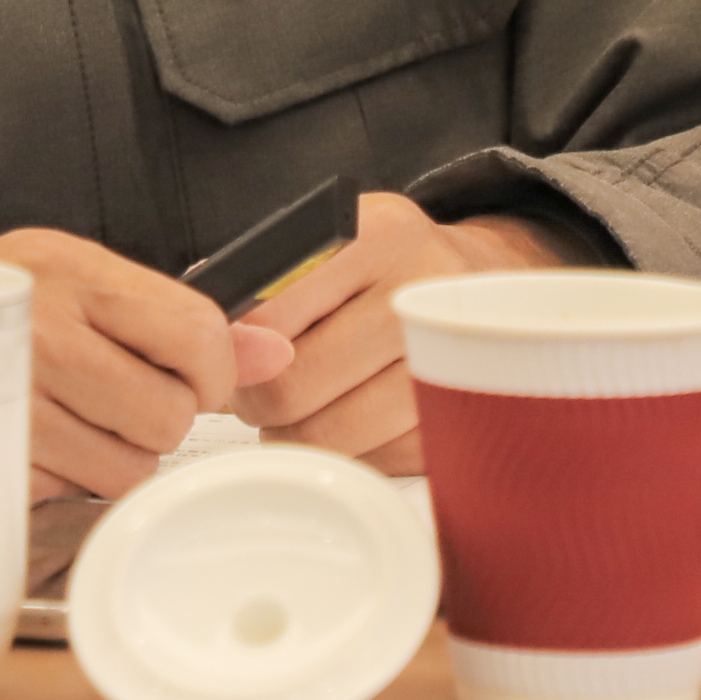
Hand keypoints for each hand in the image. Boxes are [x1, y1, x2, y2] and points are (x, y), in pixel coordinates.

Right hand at [0, 227, 292, 499]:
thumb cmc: (5, 305)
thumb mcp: (87, 280)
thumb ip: (182, 317)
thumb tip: (275, 354)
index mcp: (74, 272)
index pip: (198, 334)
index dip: (212, 371)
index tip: (192, 375)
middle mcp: (43, 331)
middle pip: (170, 414)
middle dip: (159, 418)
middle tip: (119, 396)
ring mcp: (15, 399)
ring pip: (130, 468)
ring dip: (116, 455)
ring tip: (77, 417)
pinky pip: (78, 494)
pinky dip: (72, 478)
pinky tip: (45, 439)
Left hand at [225, 193, 572, 474]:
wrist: (488, 283)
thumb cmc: (387, 266)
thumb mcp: (336, 238)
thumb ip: (269, 274)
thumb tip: (212, 338)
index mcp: (378, 236)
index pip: (267, 318)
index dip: (235, 350)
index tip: (232, 355)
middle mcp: (419, 298)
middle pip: (292, 389)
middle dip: (258, 401)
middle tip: (261, 393)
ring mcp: (447, 366)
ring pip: (329, 438)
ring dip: (297, 435)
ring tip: (301, 409)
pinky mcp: (459, 422)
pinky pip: (372, 463)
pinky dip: (350, 452)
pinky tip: (353, 419)